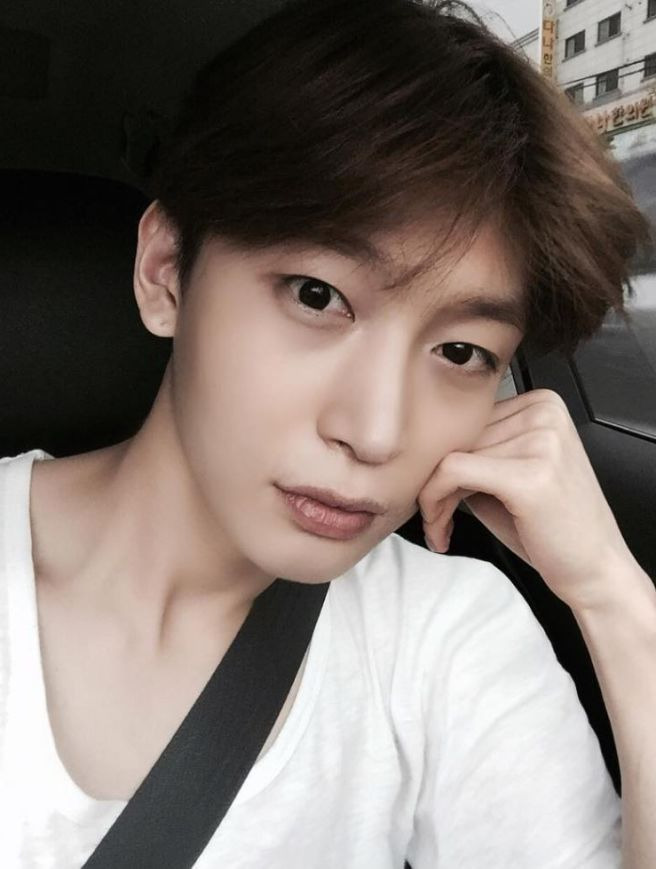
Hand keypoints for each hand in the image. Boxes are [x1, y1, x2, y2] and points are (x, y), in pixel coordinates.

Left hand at [417, 388, 635, 611]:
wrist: (595, 569)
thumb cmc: (549, 527)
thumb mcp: (507, 474)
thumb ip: (473, 451)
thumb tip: (418, 447)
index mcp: (542, 403)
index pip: (466, 419)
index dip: (441, 459)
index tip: (436, 496)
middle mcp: (544, 412)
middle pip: (455, 436)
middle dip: (433, 483)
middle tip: (434, 520)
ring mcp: (541, 441)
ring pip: (448, 455)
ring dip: (432, 500)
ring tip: (441, 530)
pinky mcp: (529, 474)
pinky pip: (452, 473)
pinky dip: (435, 504)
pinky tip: (443, 531)